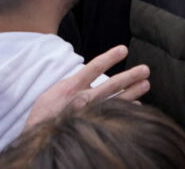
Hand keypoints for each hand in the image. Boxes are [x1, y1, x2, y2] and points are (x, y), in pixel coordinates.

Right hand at [26, 45, 149, 128]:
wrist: (38, 135)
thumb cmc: (46, 112)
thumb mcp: (55, 92)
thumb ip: (75, 82)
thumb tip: (91, 74)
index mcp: (71, 86)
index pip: (95, 67)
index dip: (110, 57)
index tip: (123, 49)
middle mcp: (82, 99)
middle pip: (111, 85)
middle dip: (130, 76)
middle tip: (145, 70)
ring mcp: (88, 113)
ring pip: (116, 100)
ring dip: (133, 91)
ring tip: (146, 84)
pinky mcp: (91, 123)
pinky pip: (113, 114)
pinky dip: (127, 110)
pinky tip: (137, 105)